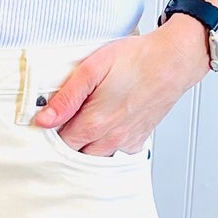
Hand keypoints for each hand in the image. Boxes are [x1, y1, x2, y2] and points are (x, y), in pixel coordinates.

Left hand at [32, 10, 212, 153]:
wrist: (174, 61)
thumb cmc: (137, 60)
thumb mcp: (93, 68)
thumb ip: (67, 97)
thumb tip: (44, 119)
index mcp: (94, 123)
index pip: (59, 144)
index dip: (48, 134)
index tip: (46, 122)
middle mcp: (110, 139)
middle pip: (76, 155)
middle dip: (66, 142)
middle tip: (65, 120)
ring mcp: (126, 142)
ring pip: (95, 158)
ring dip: (85, 146)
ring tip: (84, 122)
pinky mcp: (138, 140)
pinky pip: (116, 153)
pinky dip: (106, 146)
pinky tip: (105, 127)